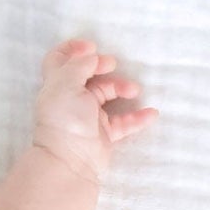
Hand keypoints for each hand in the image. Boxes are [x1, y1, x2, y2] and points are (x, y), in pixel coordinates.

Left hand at [31, 37, 157, 185]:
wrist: (69, 161)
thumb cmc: (64, 119)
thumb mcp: (66, 83)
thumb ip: (80, 64)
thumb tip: (93, 57)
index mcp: (57, 85)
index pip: (59, 60)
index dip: (72, 49)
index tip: (90, 47)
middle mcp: (71, 100)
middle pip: (89, 76)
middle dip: (102, 66)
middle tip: (112, 65)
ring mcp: (88, 118)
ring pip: (108, 95)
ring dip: (123, 88)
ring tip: (134, 90)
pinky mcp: (102, 135)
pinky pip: (123, 123)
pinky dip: (138, 117)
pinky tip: (151, 113)